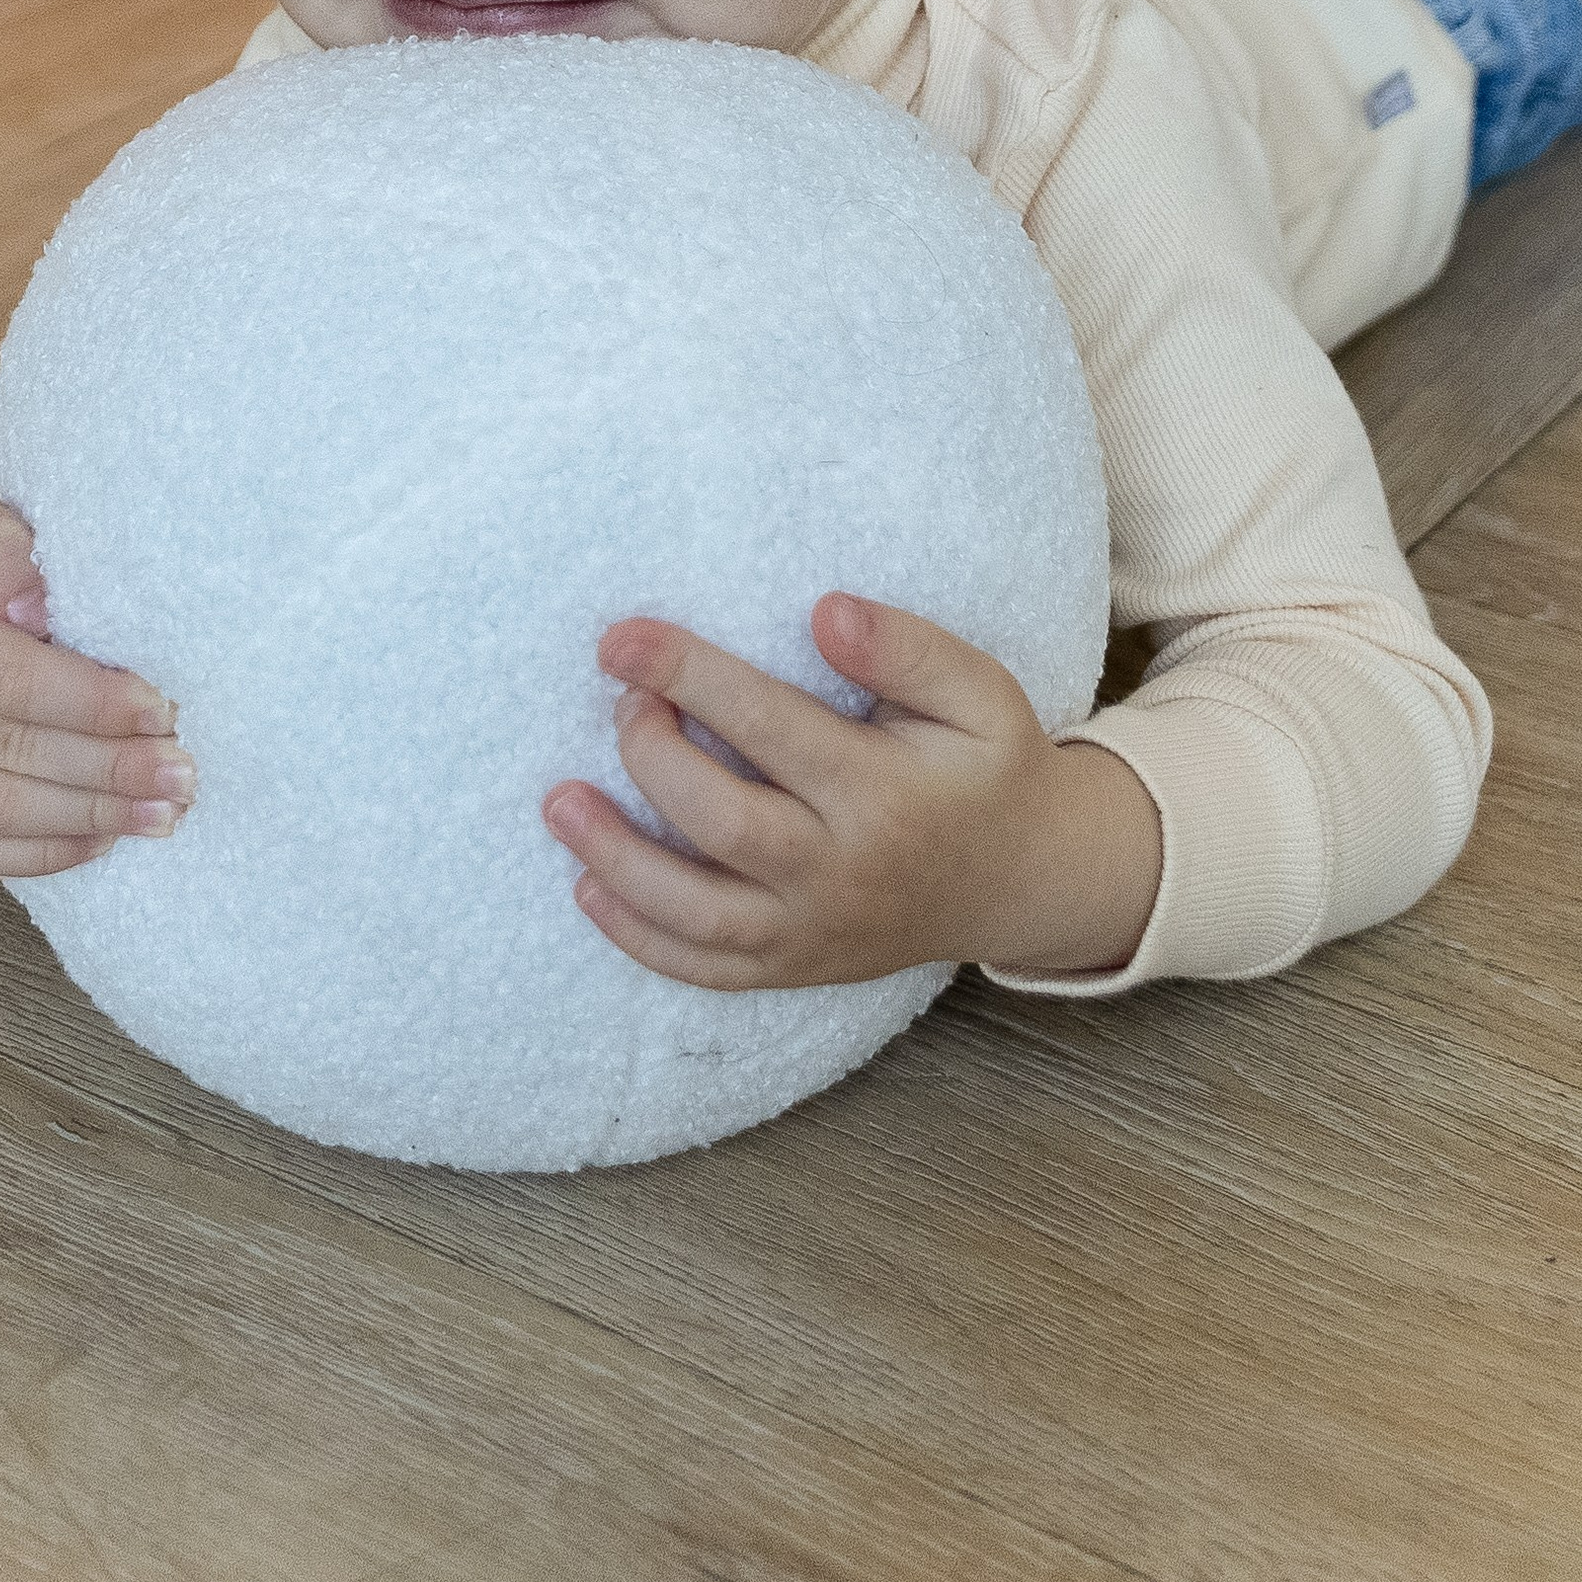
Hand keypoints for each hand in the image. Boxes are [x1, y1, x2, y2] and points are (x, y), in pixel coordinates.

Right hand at [0, 490, 195, 877]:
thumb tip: (37, 602)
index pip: (12, 680)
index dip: (92, 702)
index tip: (162, 711)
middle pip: (15, 751)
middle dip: (109, 768)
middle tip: (181, 774)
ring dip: (90, 817)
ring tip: (161, 815)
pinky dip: (43, 852)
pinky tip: (101, 840)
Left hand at [543, 595, 1162, 991]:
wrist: (1021, 879)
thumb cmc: (987, 767)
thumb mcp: (981, 693)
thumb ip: (908, 649)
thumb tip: (826, 613)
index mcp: (885, 794)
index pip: (768, 728)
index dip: (688, 675)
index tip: (623, 637)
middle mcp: (842, 872)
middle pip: (719, 823)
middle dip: (649, 756)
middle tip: (621, 699)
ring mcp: (814, 931)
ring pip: (697, 914)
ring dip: (616, 858)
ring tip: (560, 801)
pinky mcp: (795, 966)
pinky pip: (706, 969)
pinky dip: (639, 938)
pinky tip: (589, 885)